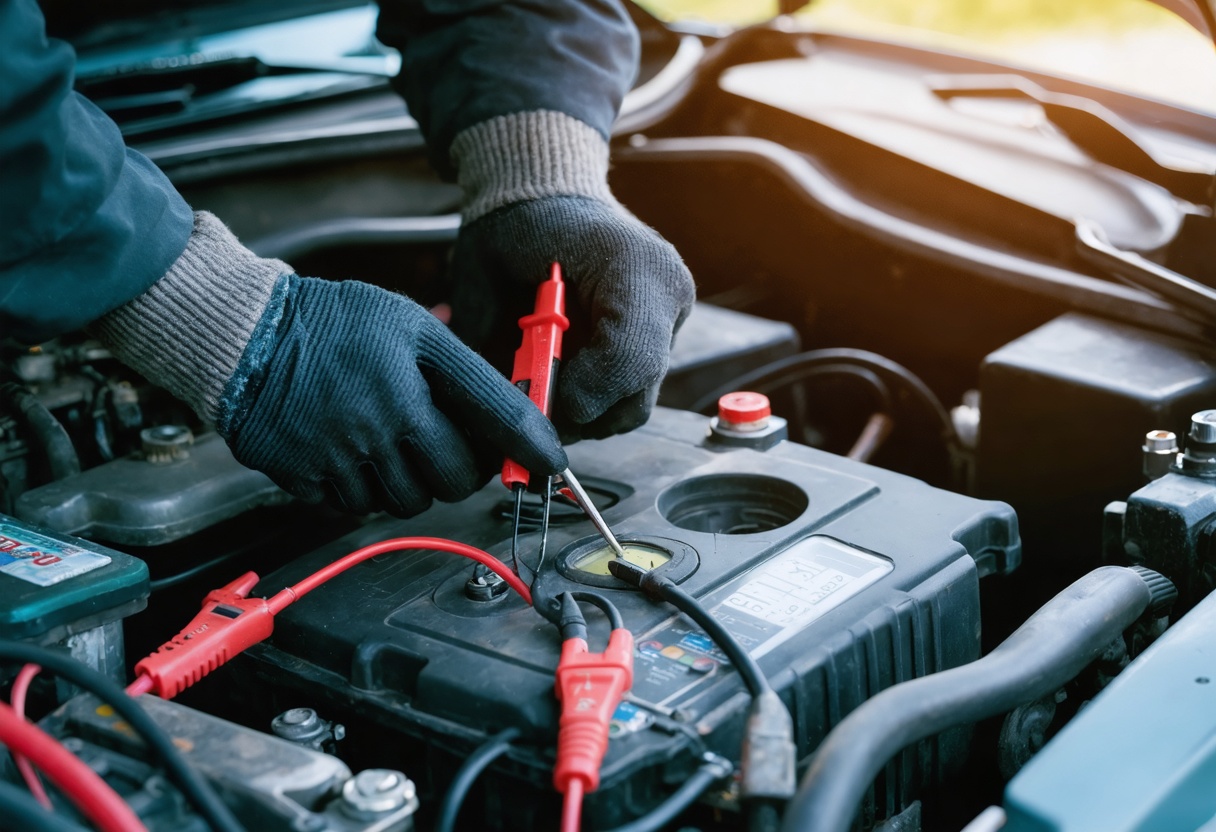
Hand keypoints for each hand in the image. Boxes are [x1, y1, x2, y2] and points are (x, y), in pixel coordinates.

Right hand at [217, 275, 566, 515]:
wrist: (245, 337)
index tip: (553, 465)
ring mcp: (342, 457)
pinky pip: (357, 508)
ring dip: (411, 482)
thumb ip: (462, 369)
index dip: (533, 448)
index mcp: (413, 381)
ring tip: (393, 443)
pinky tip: (355, 454)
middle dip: (460, 470)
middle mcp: (381, 424)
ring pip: (408, 502)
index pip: (496, 422)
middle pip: (455, 481)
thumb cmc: (332, 323)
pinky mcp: (306, 480)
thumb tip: (512, 410)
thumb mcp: (408, 324)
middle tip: (447, 446)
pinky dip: (365, 491)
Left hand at [449, 195, 694, 439]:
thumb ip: (496, 344)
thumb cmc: (513, 225)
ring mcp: (672, 317)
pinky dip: (593, 399)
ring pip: (634, 406)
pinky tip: (564, 376)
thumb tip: (501, 413)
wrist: (544, 197)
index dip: (580, 394)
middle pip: (635, 398)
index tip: (536, 394)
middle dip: (575, 413)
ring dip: (583, 411)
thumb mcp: (488, 275)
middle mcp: (668, 293)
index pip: (629, 360)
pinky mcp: (663, 337)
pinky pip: (631, 394)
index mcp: (634, 266)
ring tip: (545, 385)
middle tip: (532, 402)